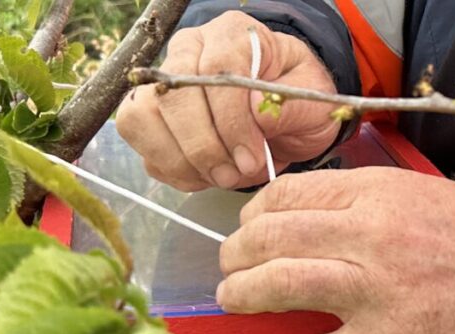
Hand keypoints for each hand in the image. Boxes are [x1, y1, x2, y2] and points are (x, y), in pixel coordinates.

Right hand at [115, 11, 340, 191]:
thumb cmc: (297, 100)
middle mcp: (189, 51)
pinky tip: (207, 175)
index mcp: (232, 35)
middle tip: (234, 174)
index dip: (229, 120)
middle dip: (203, 146)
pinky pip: (145, 148)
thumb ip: (289, 105)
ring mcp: (163, 83)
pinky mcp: (151, 117)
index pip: (214, 71)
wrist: (285, 115)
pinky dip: (175, 172)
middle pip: (171, 96)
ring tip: (221, 177)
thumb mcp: (312, 99)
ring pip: (142, 118)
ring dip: (181, 160)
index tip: (250, 156)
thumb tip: (255, 112)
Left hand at [217, 168, 454, 333]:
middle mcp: (371, 234)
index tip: (251, 229)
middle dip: (237, 254)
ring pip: (277, 284)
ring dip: (243, 295)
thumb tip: (312, 222)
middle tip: (232, 270)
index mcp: (380, 193)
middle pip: (271, 235)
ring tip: (237, 302)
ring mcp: (376, 291)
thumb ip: (370, 205)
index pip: (289, 194)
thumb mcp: (428, 198)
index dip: (256, 214)